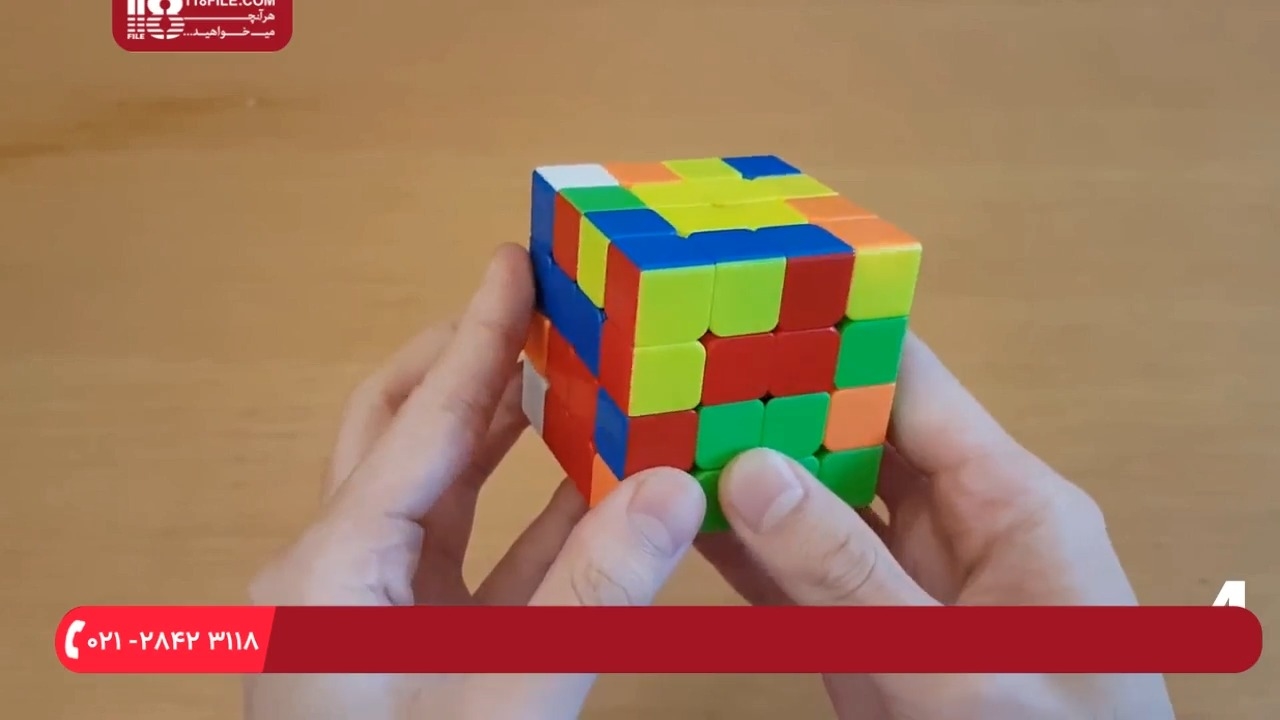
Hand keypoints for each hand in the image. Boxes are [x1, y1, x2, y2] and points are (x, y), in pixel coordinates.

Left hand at [245, 244, 706, 719]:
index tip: (517, 264)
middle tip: (537, 305)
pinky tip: (593, 490)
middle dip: (471, 364)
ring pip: (440, 495)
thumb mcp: (501, 698)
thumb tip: (677, 484)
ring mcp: (374, 616)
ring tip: (569, 374)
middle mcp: (338, 578)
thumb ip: (591, 593)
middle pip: (402, 434)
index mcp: (329, 573)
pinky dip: (533, 520)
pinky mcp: (415, 653)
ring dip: (503, 435)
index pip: (419, 426)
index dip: (478, 340)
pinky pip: (477, 564)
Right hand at [697, 333, 1175, 718]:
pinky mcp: (867, 637)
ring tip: (656, 428)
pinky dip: (742, 551)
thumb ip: (852, 574)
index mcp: (1010, 501)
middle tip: (673, 365)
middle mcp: (955, 525)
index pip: (912, 385)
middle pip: (851, 434)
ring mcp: (906, 583)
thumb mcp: (957, 664)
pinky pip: (797, 578)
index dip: (833, 335)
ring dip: (744, 473)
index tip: (745, 299)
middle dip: (770, 399)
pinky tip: (679, 522)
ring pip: (814, 503)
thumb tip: (750, 470)